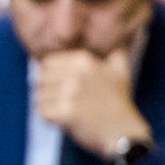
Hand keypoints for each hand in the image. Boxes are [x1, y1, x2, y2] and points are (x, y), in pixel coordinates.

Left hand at [35, 48, 150, 158]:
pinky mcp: (66, 113)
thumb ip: (116, 48)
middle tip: (59, 101)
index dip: (49, 75)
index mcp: (84, 60)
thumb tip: (125, 31)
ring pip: (40, 96)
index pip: (47, 62)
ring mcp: (70, 93)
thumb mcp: (120, 69)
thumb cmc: (119, 102)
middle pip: (41, 79)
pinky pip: (43, 112)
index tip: (58, 86)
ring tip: (63, 111)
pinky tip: (63, 120)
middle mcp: (76, 74)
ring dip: (47, 105)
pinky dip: (49, 118)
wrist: (123, 132)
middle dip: (46, 91)